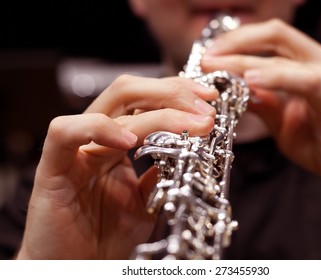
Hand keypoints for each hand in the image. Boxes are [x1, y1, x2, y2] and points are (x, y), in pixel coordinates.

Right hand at [17, 75, 217, 258]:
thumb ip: (161, 173)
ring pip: (111, 108)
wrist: (79, 269)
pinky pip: (66, 133)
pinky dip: (99, 129)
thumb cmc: (107, 237)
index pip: (145, 100)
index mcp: (117, 143)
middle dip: (173, 93)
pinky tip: (129, 141)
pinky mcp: (52, 169)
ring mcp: (75, 151)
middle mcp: (97, 139)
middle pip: (129, 92)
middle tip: (206, 107)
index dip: (177, 94)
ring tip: (191, 123)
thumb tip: (189, 150)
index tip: (209, 100)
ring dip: (156, 110)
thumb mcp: (146, 201)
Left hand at [201, 19, 320, 199]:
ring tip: (217, 67)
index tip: (211, 54)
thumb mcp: (282, 121)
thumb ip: (262, 102)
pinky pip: (303, 81)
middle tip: (207, 58)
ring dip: (244, 60)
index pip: (271, 37)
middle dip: (235, 43)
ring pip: (282, 57)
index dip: (238, 40)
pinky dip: (274, 78)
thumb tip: (234, 89)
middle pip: (275, 35)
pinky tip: (250, 81)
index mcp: (310, 63)